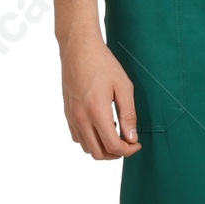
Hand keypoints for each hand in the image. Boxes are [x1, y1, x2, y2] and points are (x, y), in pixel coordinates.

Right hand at [61, 30, 141, 158]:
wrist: (78, 49)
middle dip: (116, 154)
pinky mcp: (67, 112)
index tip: (137, 143)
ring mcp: (71, 116)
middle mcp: (81, 118)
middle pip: (97, 153)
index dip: (128, 150)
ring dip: (102, 148)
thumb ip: (128, 114)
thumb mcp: (124, 87)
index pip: (112, 146)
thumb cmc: (103, 64)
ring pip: (86, 147)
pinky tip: (102, 127)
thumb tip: (132, 138)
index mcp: (97, 112)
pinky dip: (90, 140)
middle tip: (128, 143)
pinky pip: (77, 136)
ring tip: (116, 134)